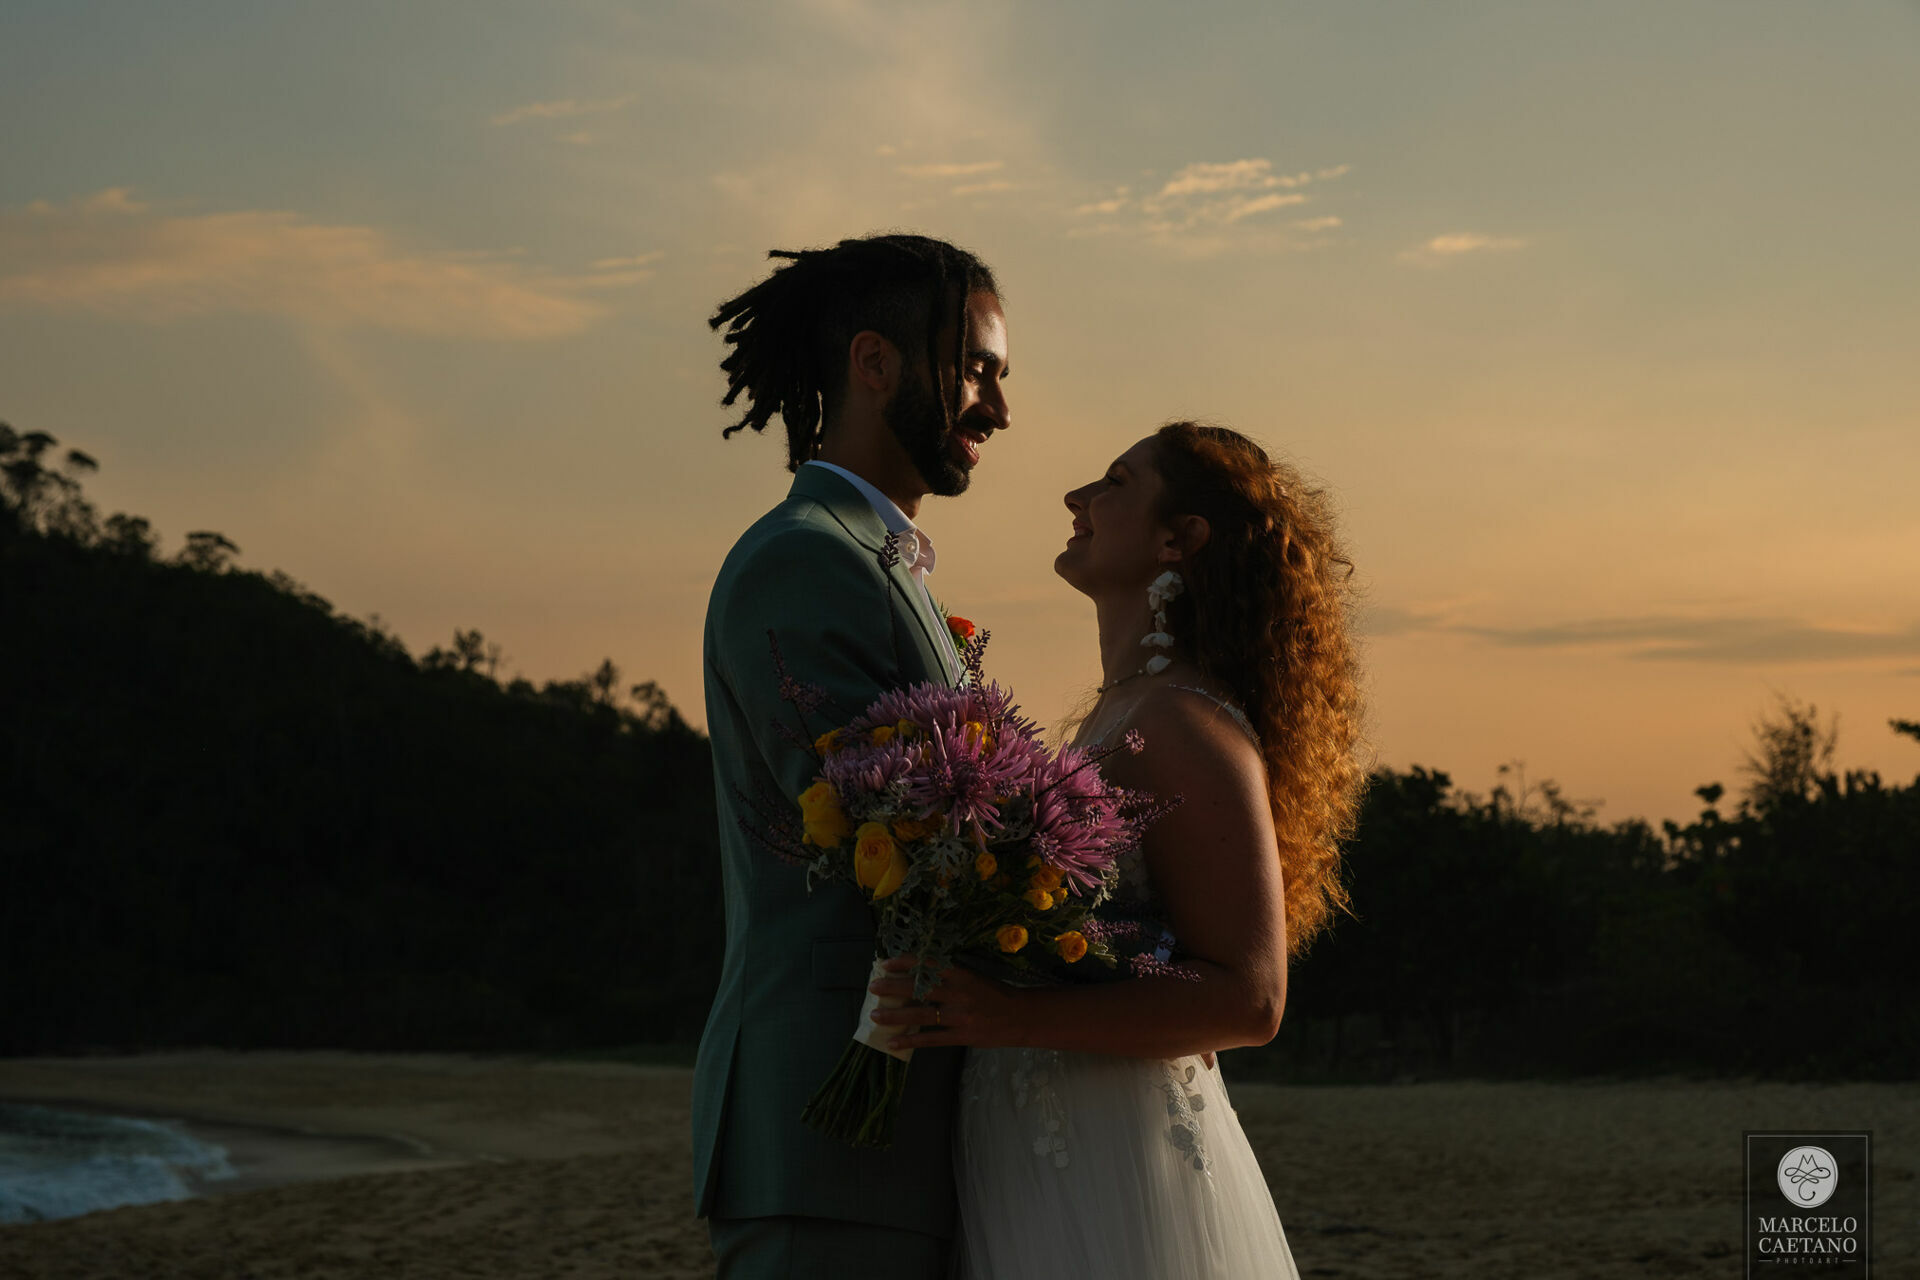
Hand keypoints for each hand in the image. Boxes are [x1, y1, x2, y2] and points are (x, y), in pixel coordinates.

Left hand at [866, 954, 1027, 1051]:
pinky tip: (893, 1042)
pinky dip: (911, 1040)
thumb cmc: (994, 994)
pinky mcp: (961, 1035)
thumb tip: (917, 974)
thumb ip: (949, 976)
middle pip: (919, 988)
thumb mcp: (973, 977)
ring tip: (875, 1016)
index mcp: (961, 973)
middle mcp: (958, 992)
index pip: (927, 964)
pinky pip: (931, 1039)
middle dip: (893, 987)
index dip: (905, 963)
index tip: (886, 963)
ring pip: (921, 1014)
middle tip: (874, 986)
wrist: (1020, 1016)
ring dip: (895, 1015)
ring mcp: (959, 1015)